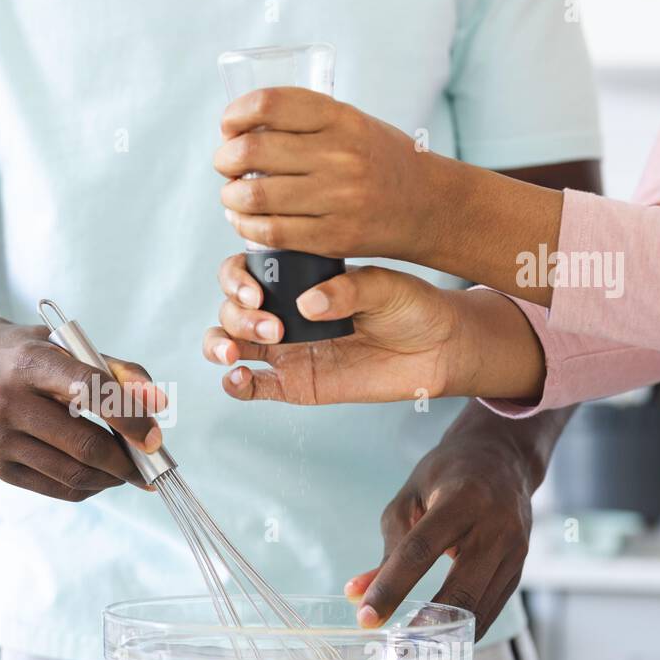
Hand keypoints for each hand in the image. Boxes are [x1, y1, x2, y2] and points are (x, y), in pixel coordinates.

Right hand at [0, 316, 164, 501]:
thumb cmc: (22, 353)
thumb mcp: (65, 344)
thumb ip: (117, 370)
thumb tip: (157, 405)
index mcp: (28, 362)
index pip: (90, 391)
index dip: (129, 418)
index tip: (154, 437)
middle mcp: (7, 401)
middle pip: (83, 444)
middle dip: (127, 460)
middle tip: (152, 462)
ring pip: (72, 473)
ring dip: (112, 478)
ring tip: (131, 470)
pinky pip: (56, 487)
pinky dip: (88, 487)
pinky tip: (102, 475)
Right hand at [204, 255, 463, 402]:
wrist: (438, 349)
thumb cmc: (412, 308)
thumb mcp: (385, 287)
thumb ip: (347, 290)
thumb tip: (308, 303)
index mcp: (297, 280)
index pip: (245, 272)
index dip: (236, 280)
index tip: (256, 293)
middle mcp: (284, 311)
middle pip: (230, 309)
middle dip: (237, 317)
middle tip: (273, 328)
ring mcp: (285, 349)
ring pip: (229, 343)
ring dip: (221, 345)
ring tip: (237, 355)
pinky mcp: (294, 383)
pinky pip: (252, 387)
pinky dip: (235, 384)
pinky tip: (238, 378)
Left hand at [214, 88, 440, 260]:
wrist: (427, 205)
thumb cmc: (379, 160)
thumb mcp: (353, 123)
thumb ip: (306, 122)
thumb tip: (241, 130)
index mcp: (341, 119)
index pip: (269, 104)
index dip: (236, 115)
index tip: (229, 126)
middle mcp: (339, 155)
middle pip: (253, 151)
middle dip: (225, 158)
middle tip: (225, 164)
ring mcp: (337, 198)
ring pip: (255, 196)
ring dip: (230, 195)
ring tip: (232, 194)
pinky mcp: (333, 237)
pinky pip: (271, 232)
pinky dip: (244, 225)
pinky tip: (242, 219)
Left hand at [345, 417, 538, 637]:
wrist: (504, 458)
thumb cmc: (447, 475)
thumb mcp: (410, 497)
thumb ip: (388, 546)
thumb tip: (357, 593)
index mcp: (462, 499)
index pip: (420, 550)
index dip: (391, 587)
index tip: (366, 617)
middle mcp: (496, 526)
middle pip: (461, 588)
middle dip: (426, 624)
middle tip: (396, 649)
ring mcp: (515, 550)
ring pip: (480, 607)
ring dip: (446, 636)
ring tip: (413, 654)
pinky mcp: (520, 568)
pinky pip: (491, 608)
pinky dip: (465, 629)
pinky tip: (440, 642)